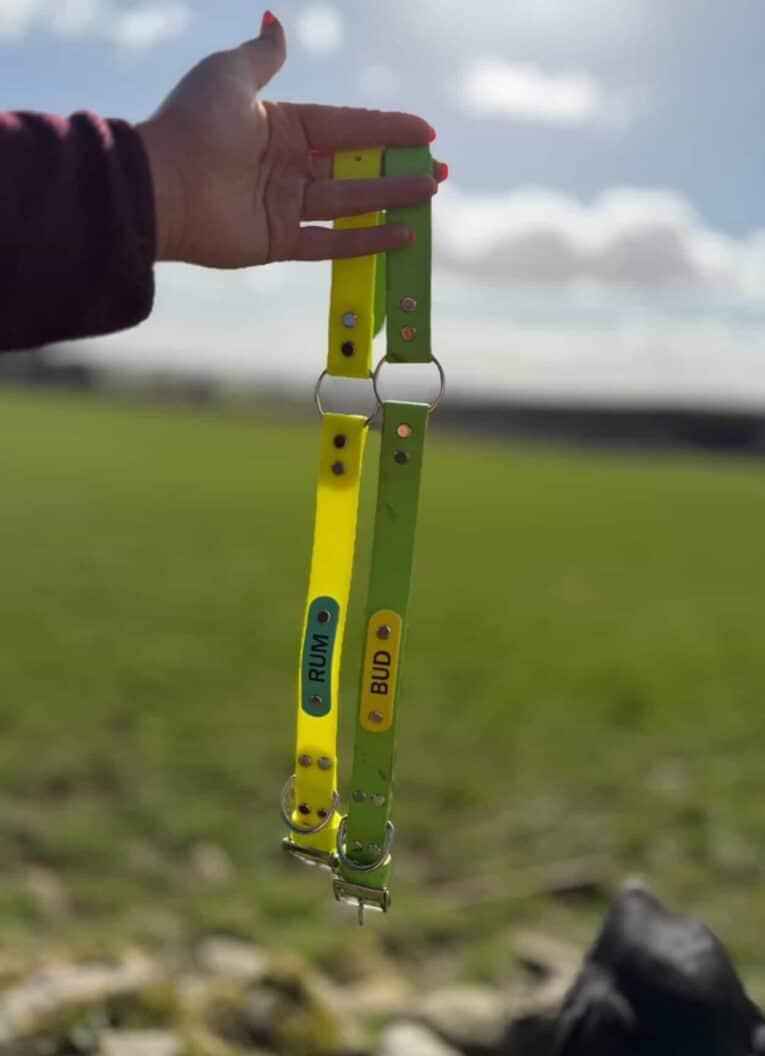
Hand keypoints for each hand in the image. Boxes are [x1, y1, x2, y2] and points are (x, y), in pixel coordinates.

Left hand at [136, 11, 446, 267]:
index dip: (387, 128)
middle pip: (356, 166)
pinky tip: (401, 235)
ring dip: (392, 199)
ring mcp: (285, 206)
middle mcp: (287, 166)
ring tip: (430, 197)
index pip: (347, 126)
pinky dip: (367, 241)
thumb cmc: (193, 124)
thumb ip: (262, 55)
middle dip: (399, 169)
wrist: (161, 185)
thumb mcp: (229, 75)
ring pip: (351, 203)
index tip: (426, 133)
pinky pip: (331, 242)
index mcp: (282, 126)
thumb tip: (274, 22)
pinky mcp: (279, 242)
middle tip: (439, 173)